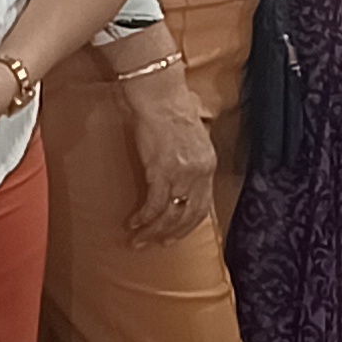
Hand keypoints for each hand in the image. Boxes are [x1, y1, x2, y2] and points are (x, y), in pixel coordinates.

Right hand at [117, 58, 219, 243]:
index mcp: (208, 164)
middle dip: (172, 234)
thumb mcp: (192, 136)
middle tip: (158, 244)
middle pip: (189, 215)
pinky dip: (143, 218)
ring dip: (153, 231)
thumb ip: (191, 157)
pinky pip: (154, 204)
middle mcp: (199, 173)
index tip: (176, 235)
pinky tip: (133, 223)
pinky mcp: (161, 171)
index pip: (203, 205)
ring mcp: (181, 174)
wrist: (159, 96)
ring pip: (170, 215)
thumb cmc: (171, 109)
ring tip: (139, 240)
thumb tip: (181, 170)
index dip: (189, 224)